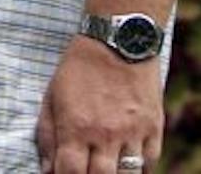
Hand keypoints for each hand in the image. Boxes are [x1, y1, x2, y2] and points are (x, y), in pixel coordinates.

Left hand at [35, 34, 163, 173]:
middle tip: (87, 170)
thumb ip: (48, 135)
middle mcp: (106, 134)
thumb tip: (46, 169)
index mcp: (76, 127)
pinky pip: (150, 162)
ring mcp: (133, 132)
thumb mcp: (53, 95)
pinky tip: (128, 162)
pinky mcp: (154, 126)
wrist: (119, 39)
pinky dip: (139, 167)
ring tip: (106, 166)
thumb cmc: (80, 67)